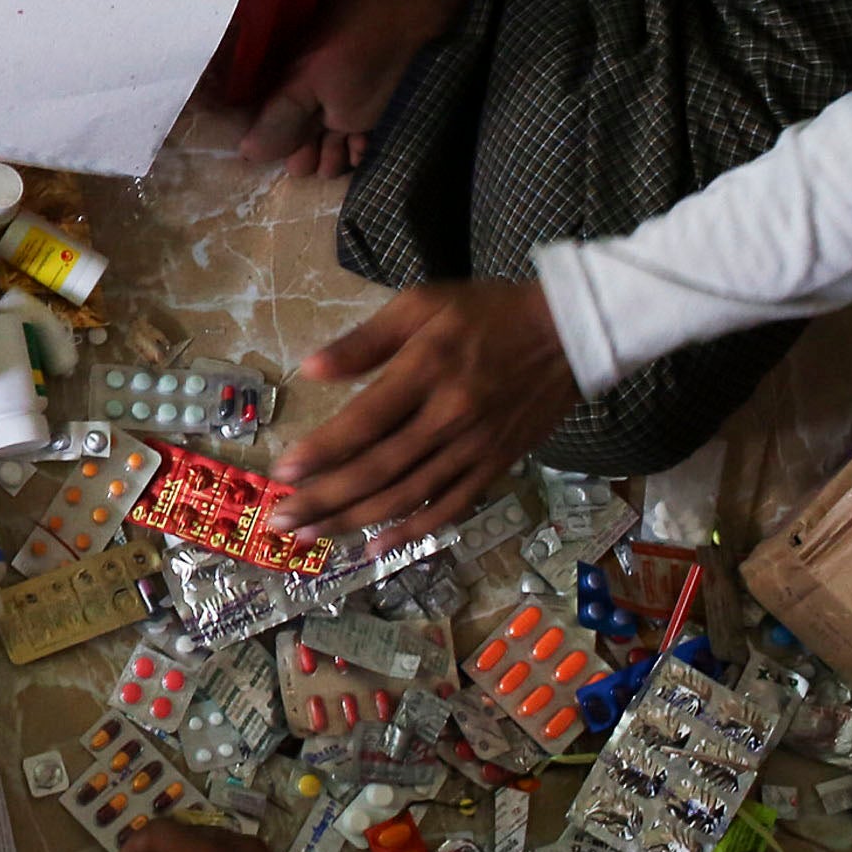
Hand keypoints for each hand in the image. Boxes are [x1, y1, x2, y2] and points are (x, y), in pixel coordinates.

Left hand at [278, 280, 575, 541]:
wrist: (570, 333)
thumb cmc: (486, 313)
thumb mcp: (422, 304)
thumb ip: (366, 340)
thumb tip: (311, 370)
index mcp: (427, 372)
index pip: (364, 422)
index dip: (321, 451)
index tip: (281, 471)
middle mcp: (449, 418)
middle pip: (377, 470)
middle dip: (325, 499)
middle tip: (281, 520)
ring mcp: (474, 448)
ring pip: (407, 496)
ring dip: (355, 521)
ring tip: (311, 536)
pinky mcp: (496, 466)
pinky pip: (450, 508)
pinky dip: (412, 530)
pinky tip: (377, 547)